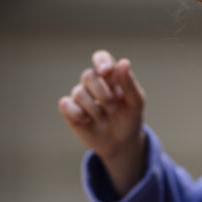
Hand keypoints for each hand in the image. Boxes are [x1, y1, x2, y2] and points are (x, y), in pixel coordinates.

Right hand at [58, 49, 146, 196]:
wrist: (121, 144)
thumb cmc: (129, 119)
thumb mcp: (136, 103)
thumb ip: (130, 84)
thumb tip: (123, 62)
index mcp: (109, 76)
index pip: (101, 58)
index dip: (101, 62)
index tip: (107, 72)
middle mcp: (93, 83)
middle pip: (88, 75)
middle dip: (102, 93)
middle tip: (113, 108)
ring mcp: (81, 96)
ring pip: (78, 92)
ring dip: (94, 108)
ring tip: (104, 119)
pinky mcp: (71, 111)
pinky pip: (66, 104)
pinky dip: (77, 113)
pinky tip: (87, 120)